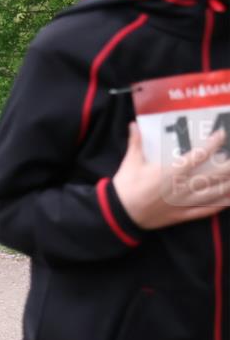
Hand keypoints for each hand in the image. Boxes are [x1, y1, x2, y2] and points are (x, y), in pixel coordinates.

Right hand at [113, 123, 229, 229]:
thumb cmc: (125, 186)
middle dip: (229, 167)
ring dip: (229, 186)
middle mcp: (182, 187)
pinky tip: (229, 201)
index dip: (212, 144)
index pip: (198, 156)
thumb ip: (136, 143)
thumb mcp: (130, 162)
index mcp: (171, 172)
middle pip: (213, 176)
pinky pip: (205, 211)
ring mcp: (184, 202)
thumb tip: (133, 124)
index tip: (222, 135)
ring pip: (214, 194)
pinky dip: (219, 206)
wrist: (119, 213)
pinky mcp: (181, 215)